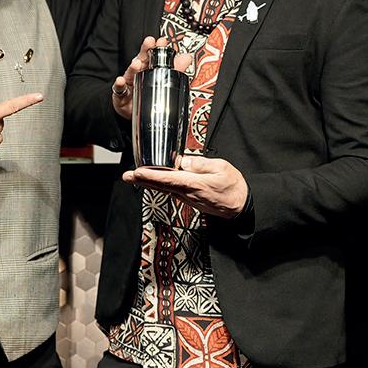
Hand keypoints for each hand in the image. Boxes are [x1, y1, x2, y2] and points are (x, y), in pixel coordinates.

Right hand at [111, 36, 192, 119]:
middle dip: (145, 50)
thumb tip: (187, 57)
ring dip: (133, 67)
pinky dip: (120, 84)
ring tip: (137, 63)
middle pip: (141, 59)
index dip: (157, 47)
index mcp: (147, 68)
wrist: (131, 109)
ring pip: (130, 73)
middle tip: (149, 42)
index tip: (162, 41)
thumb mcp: (160, 80)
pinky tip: (121, 80)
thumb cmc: (144, 91)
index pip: (152, 55)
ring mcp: (129, 82)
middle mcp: (137, 72)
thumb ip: (175, 69)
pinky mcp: (121, 94)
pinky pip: (119, 89)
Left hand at [122, 156, 249, 217]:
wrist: (241, 206)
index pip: (168, 179)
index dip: (151, 176)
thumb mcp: (221, 168)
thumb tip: (182, 161)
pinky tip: (155, 181)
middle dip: (142, 181)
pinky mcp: (190, 200)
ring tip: (135, 176)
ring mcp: (188, 199)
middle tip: (126, 176)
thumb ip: (200, 164)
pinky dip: (161, 185)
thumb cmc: (233, 186)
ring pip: (165, 189)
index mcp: (194, 184)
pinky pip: (172, 191)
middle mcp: (188, 194)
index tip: (137, 172)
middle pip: (161, 186)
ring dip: (149, 183)